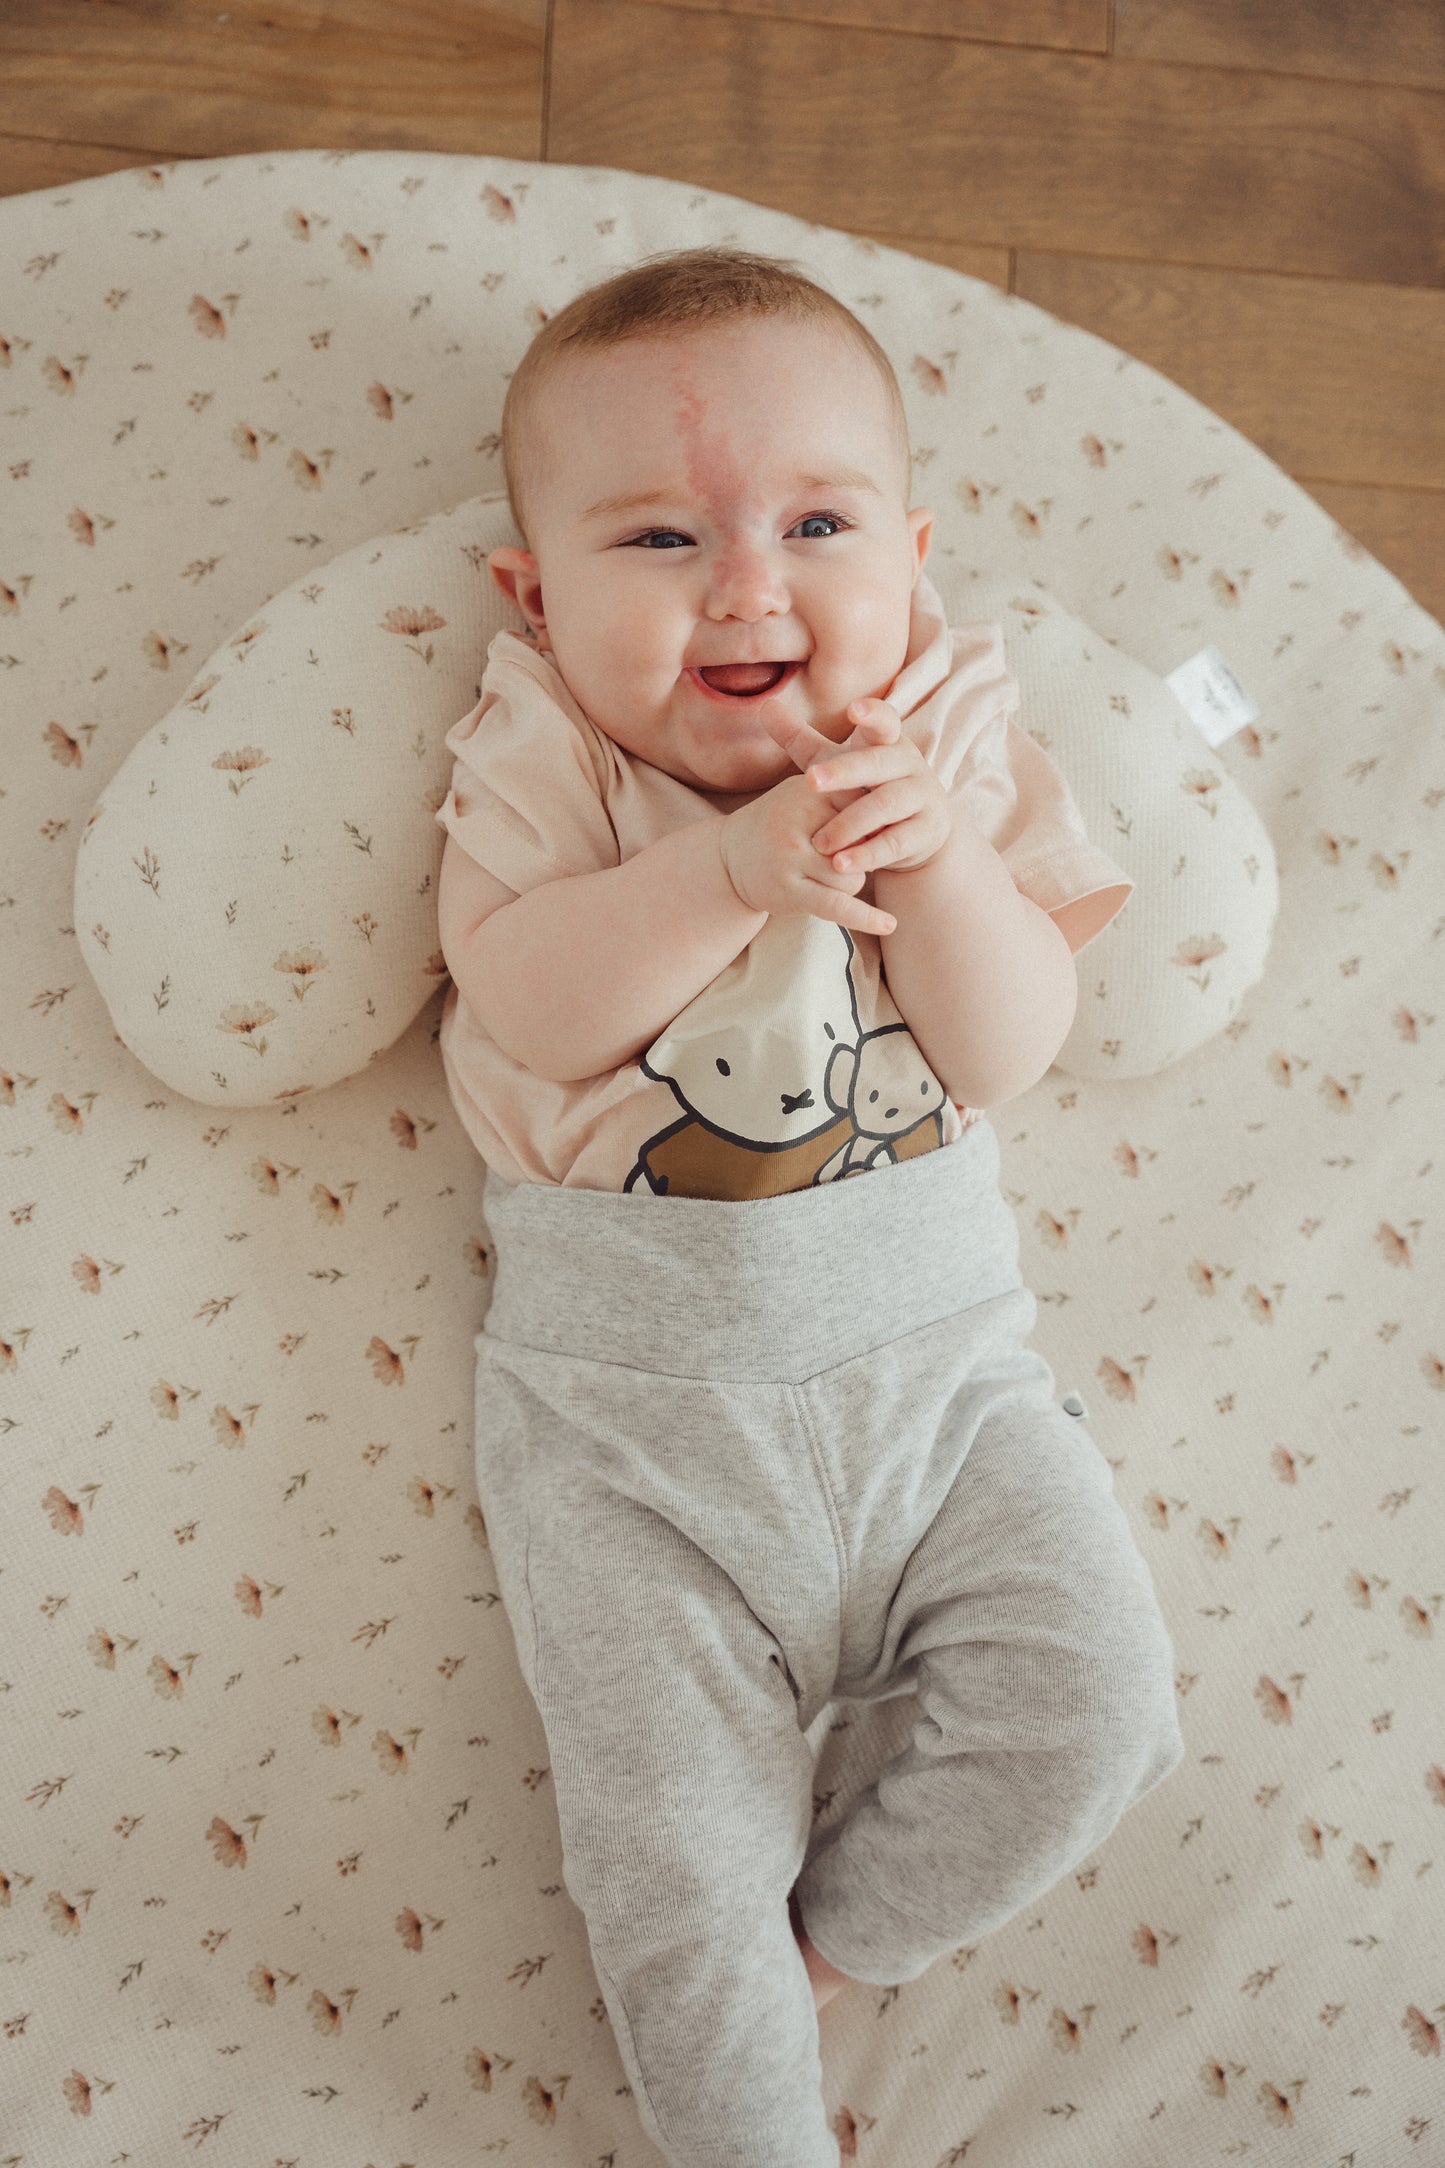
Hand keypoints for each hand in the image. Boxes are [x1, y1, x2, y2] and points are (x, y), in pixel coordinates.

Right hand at [718, 769, 897, 937]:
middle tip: (839, 858)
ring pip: (853, 878)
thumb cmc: (780, 826)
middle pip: (861, 844)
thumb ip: (846, 795)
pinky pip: (838, 906)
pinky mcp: (789, 892)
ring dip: (850, 884)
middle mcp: (795, 821)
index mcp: (806, 791)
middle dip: (860, 857)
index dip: (870, 826)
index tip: (863, 834)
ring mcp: (791, 859)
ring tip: (823, 878)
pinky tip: (888, 924)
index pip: (862, 807)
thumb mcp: (805, 796)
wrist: (729, 859)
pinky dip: (865, 917)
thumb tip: (895, 815)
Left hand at [761, 695, 953, 876]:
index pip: (885, 720)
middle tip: (810, 780)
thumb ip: (800, 738)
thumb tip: (765, 706)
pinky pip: (896, 842)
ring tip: (819, 843)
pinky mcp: (927, 831)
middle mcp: (910, 764)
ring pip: (887, 806)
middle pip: (878, 763)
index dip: (872, 713)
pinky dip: (868, 854)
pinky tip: (840, 866)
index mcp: (888, 742)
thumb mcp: (834, 763)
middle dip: (845, 771)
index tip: (852, 710)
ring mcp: (922, 797)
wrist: (916, 833)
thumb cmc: (865, 788)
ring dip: (851, 824)